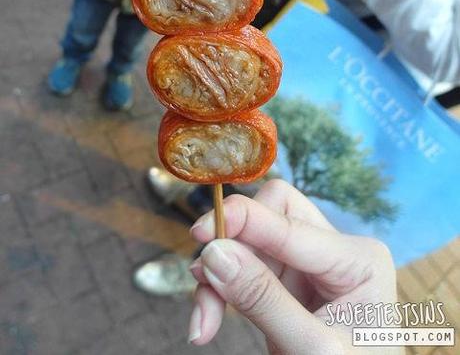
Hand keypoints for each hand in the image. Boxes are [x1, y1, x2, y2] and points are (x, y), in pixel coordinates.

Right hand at [188, 180, 400, 353]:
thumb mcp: (312, 348)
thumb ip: (264, 299)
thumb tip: (214, 254)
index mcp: (357, 259)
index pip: (290, 220)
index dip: (241, 220)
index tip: (200, 231)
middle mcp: (333, 250)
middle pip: (269, 215)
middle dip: (232, 246)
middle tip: (203, 279)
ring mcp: (308, 264)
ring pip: (249, 242)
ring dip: (220, 277)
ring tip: (203, 322)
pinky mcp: (287, 281)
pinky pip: (245, 268)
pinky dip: (222, 293)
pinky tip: (207, 324)